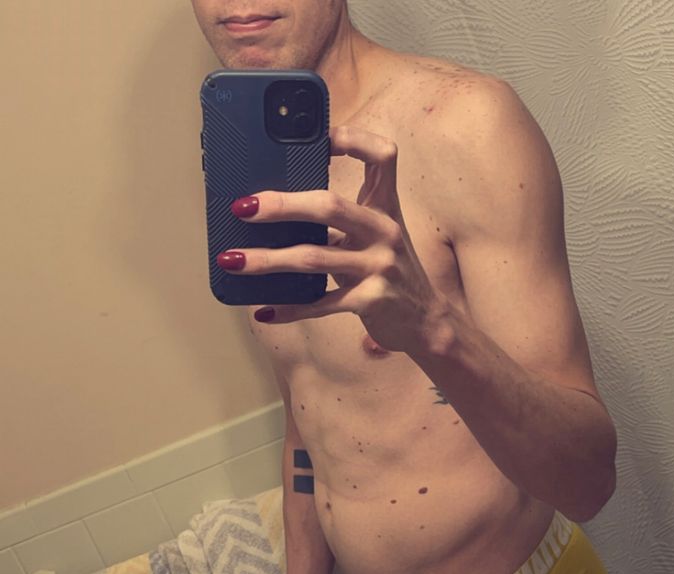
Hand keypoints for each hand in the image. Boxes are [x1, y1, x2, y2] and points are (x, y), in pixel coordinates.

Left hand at [218, 125, 444, 353]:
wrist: (425, 321)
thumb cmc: (389, 273)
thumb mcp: (373, 238)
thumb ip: (340, 222)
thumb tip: (275, 212)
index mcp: (385, 207)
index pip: (382, 156)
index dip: (353, 139)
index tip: (319, 137)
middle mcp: (385, 231)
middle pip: (328, 206)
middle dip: (280, 205)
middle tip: (243, 207)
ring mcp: (380, 266)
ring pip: (313, 257)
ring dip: (267, 260)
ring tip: (233, 260)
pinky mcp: (372, 300)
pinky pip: (322, 302)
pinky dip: (291, 308)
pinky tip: (266, 311)